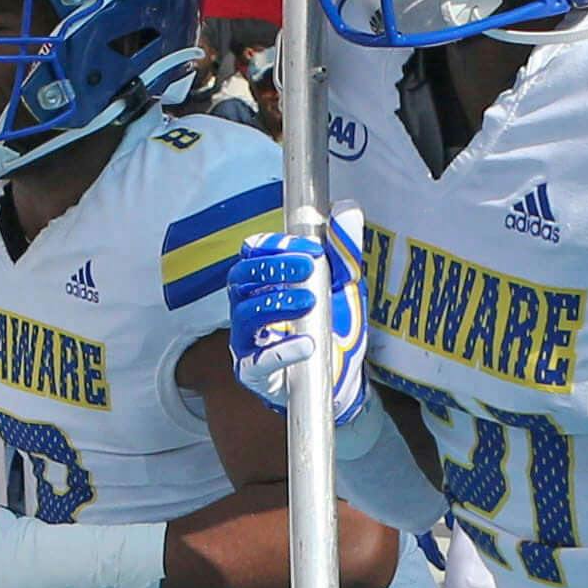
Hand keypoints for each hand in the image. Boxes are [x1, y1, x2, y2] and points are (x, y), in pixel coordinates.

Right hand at [228, 211, 366, 422]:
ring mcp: (248, 341)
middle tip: (309, 266)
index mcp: (266, 281)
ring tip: (311, 300)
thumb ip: (344, 250)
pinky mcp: (254, 373)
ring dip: (277, 303)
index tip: (312, 247)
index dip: (277, 244)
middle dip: (273, 268)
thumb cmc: (335, 329)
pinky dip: (281, 351)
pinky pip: (257, 361)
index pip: (253, 252)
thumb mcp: (345, 285)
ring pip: (244, 314)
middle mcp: (249, 307)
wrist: (343, 380)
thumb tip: (347, 208)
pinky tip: (306, 343)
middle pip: (240, 277)